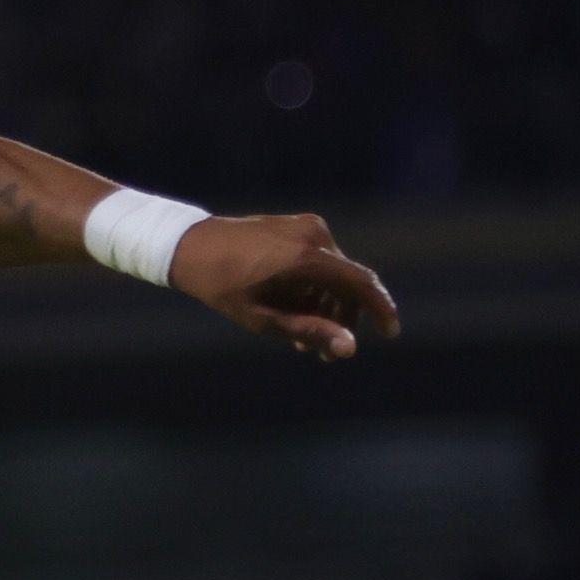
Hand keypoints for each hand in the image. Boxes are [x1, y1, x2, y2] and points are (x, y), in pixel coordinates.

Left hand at [174, 212, 399, 362]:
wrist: (189, 245)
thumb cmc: (221, 286)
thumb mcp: (263, 318)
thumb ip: (310, 331)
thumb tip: (350, 349)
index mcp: (306, 257)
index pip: (361, 283)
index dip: (381, 310)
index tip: (390, 333)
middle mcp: (313, 235)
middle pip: (346, 283)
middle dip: (340, 319)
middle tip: (323, 353)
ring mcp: (306, 226)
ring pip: (333, 274)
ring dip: (324, 306)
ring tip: (301, 339)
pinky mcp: (298, 226)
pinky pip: (318, 261)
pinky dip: (313, 287)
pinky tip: (293, 311)